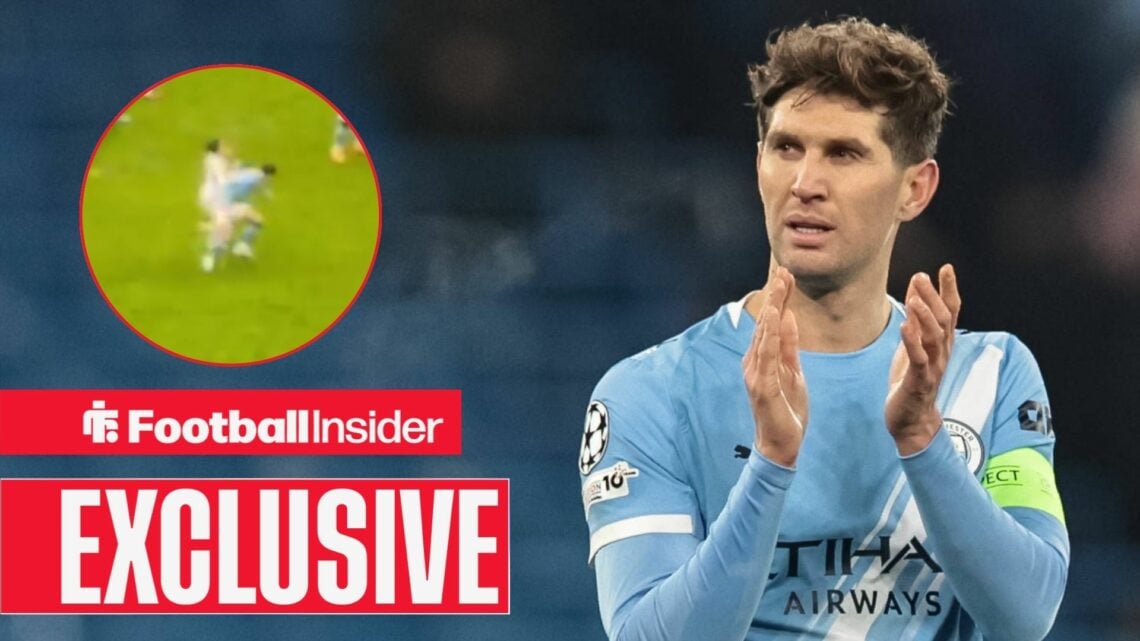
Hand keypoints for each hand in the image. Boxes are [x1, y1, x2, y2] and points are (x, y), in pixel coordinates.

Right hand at [742, 267, 807, 466]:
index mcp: (762, 358)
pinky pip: (766, 355)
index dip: (778, 298)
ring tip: (778, 286)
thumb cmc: (787, 411)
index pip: (771, 323)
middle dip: (775, 296)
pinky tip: (773, 317)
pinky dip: (769, 335)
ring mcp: (755, 373)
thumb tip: (789, 317)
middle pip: (765, 323)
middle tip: (783, 269)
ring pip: (764, 334)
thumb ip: (789, 346)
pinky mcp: (761, 386)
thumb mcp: (793, 372)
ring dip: (771, 308)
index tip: (786, 275)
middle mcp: (754, 362)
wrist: (781, 445)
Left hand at [885, 264, 961, 454]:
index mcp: (941, 344)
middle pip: (943, 320)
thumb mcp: (912, 346)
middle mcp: (941, 353)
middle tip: (922, 276)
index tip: (946, 268)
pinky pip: (919, 360)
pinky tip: (905, 326)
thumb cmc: (911, 381)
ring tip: (915, 299)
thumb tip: (915, 291)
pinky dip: (912, 342)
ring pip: (934, 337)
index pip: (950, 312)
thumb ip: (916, 321)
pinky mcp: (919, 382)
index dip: (949, 290)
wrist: (911, 421)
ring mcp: (932, 367)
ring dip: (925, 316)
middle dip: (934, 297)